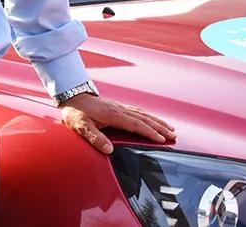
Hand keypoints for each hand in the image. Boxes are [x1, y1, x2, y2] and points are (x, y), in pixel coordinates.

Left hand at [60, 94, 175, 154]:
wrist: (72, 96)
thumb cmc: (76, 112)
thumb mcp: (80, 126)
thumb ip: (94, 137)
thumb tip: (109, 149)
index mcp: (113, 114)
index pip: (136, 124)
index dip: (149, 132)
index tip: (162, 139)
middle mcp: (119, 109)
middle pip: (144, 118)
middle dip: (159, 127)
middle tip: (173, 135)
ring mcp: (119, 107)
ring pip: (143, 114)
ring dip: (157, 121)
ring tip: (169, 128)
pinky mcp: (117, 107)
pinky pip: (137, 112)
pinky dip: (148, 117)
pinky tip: (152, 120)